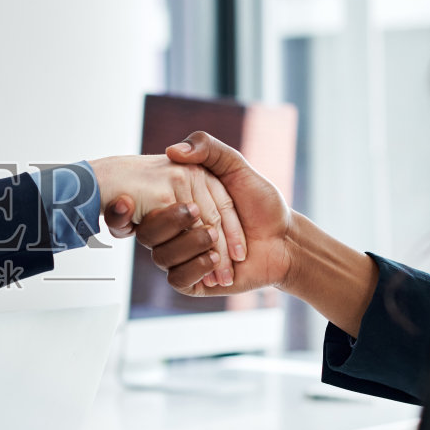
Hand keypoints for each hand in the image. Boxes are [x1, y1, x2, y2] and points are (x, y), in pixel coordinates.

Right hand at [103, 131, 293, 296]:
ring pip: (162, 256)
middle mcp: (174, 230)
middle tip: (196, 214)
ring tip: (215, 240)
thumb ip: (208, 148)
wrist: (284, 240)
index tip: (150, 202)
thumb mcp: (236, 166)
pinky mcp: (191, 281)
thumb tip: (172, 149)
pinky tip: (217, 263)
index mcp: (176, 203)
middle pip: (150, 233)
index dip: (145, 205)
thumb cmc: (262, 203)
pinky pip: (177, 279)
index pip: (150, 205)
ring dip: (190, 246)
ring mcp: (181, 256)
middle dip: (172, 224)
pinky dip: (197, 268)